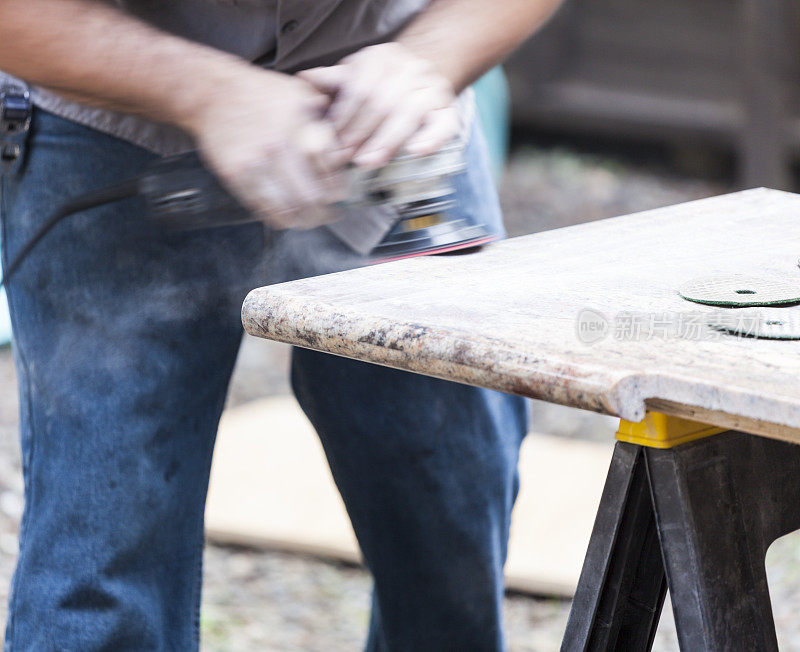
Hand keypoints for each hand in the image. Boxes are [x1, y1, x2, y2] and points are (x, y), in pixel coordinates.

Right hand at [184, 68, 347, 228]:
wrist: (213, 92)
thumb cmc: (260, 93)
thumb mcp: (301, 93)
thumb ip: (326, 118)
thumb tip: (347, 147)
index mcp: (300, 126)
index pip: (331, 173)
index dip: (339, 190)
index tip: (341, 196)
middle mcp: (279, 146)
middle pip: (312, 197)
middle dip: (325, 212)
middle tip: (330, 214)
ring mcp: (255, 163)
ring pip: (290, 209)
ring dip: (304, 220)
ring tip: (311, 219)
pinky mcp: (236, 176)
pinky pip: (264, 209)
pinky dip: (281, 219)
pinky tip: (288, 216)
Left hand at [299, 43, 459, 168]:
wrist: (416, 79)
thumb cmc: (377, 84)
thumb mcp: (352, 78)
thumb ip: (331, 83)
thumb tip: (304, 81)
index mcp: (381, 57)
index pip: (361, 89)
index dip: (345, 119)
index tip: (332, 144)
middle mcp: (410, 68)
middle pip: (383, 102)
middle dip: (361, 134)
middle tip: (345, 158)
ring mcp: (432, 88)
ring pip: (409, 113)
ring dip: (386, 141)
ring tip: (368, 161)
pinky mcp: (448, 110)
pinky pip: (444, 126)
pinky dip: (430, 140)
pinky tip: (413, 152)